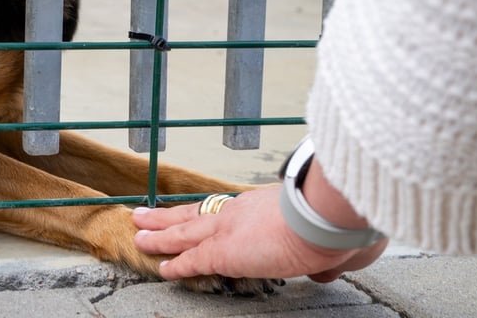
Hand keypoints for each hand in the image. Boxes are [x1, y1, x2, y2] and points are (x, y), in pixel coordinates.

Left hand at [132, 186, 387, 282]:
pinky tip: (162, 267)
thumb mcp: (336, 242)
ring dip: (159, 233)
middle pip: (193, 213)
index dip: (207, 213)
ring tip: (139, 233)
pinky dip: (176, 264)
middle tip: (145, 214)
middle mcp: (239, 212)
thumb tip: (325, 270)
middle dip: (168, 215)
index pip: (225, 210)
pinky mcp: (222, 251)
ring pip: (182, 231)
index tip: (195, 213)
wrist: (326, 217)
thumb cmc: (337, 222)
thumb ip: (326, 258)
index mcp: (263, 206)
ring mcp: (227, 230)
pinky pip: (191, 259)